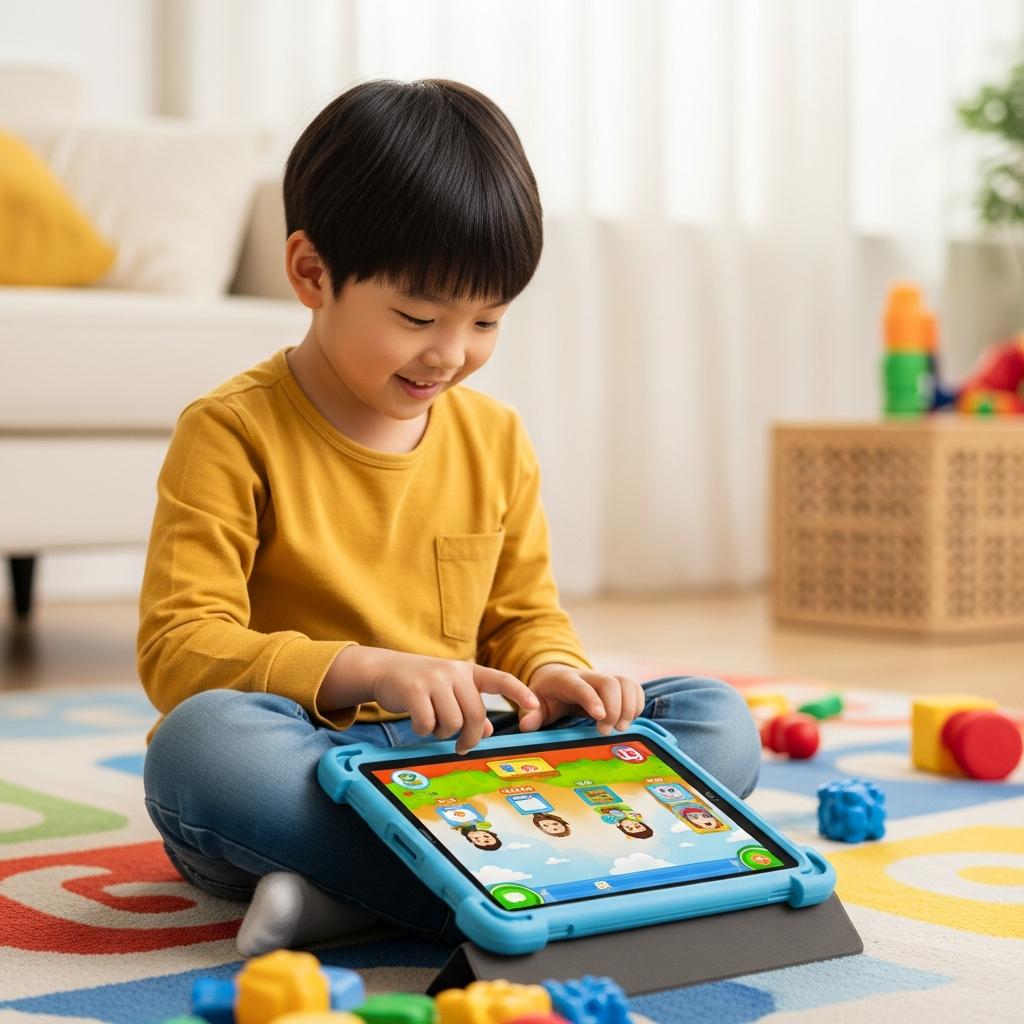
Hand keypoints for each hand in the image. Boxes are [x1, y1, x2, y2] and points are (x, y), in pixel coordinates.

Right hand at [318, 646, 538, 753]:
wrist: (385, 669)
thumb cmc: (422, 684)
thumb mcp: (449, 691)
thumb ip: (469, 708)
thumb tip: (489, 731)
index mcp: (467, 671)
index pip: (500, 679)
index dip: (519, 691)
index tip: (535, 705)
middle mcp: (454, 672)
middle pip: (476, 715)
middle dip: (470, 737)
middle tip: (461, 747)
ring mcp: (434, 679)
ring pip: (453, 722)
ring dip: (443, 733)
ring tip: (434, 725)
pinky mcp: (414, 689)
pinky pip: (428, 723)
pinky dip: (424, 730)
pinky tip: (418, 722)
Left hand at [518, 664, 644, 734]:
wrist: (555, 677)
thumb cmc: (545, 694)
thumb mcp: (534, 703)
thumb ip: (530, 714)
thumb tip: (527, 724)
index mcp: (566, 681)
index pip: (582, 687)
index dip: (592, 700)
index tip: (600, 717)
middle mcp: (588, 677)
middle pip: (609, 683)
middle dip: (614, 708)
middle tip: (606, 731)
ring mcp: (604, 679)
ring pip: (626, 683)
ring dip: (630, 706)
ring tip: (621, 728)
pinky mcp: (616, 685)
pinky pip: (634, 688)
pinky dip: (637, 704)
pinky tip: (629, 720)